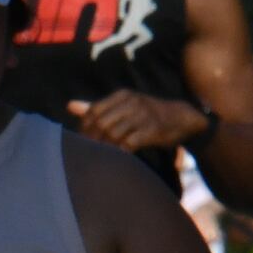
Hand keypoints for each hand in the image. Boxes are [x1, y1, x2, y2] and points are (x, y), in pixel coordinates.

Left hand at [64, 90, 207, 153]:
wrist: (183, 118)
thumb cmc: (148, 114)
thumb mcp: (124, 105)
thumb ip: (97, 107)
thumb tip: (69, 106)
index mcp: (122, 95)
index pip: (94, 111)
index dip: (85, 128)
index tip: (82, 141)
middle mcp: (132, 102)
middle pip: (101, 123)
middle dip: (92, 140)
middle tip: (89, 153)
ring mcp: (143, 116)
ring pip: (113, 134)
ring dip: (105, 148)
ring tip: (102, 157)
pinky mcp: (152, 130)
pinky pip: (129, 143)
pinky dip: (120, 152)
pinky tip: (118, 157)